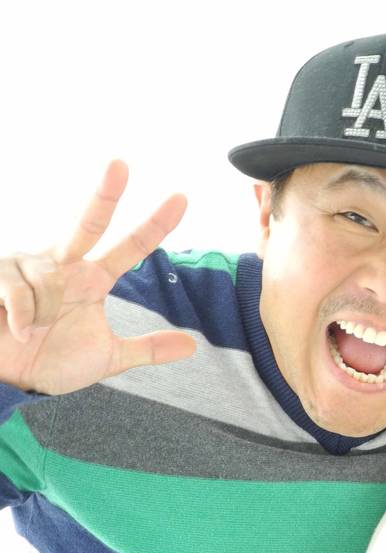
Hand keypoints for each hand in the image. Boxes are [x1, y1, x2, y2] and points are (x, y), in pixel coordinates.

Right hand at [0, 160, 194, 393]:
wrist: (8, 381)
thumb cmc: (49, 361)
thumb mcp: (106, 358)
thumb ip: (146, 349)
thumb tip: (192, 345)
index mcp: (92, 278)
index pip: (131, 246)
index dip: (155, 225)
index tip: (182, 199)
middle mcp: (63, 262)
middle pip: (88, 223)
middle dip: (104, 195)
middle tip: (121, 164)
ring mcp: (27, 264)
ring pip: (49, 281)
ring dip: (43, 315)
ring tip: (33, 331)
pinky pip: (19, 291)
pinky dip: (22, 318)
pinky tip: (17, 331)